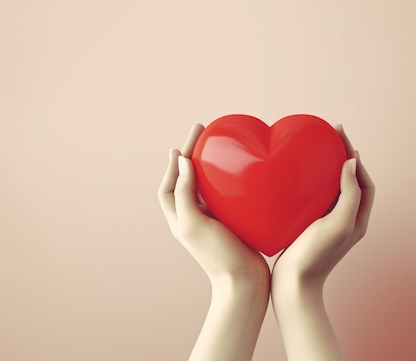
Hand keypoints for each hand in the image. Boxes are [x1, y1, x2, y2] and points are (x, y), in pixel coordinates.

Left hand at [157, 123, 269, 360]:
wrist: (244, 284)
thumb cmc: (218, 256)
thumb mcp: (194, 224)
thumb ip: (185, 194)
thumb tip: (184, 162)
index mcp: (180, 218)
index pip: (170, 183)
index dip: (175, 161)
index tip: (187, 141)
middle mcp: (193, 218)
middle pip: (186, 180)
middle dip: (191, 155)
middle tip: (203, 132)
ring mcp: (212, 221)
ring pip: (205, 186)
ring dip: (208, 166)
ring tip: (217, 147)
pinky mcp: (231, 223)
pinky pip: (224, 196)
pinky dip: (227, 181)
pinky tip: (239, 172)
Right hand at [272, 124, 374, 284]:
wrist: (292, 285)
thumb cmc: (316, 256)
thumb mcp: (339, 224)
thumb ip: (350, 194)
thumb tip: (352, 163)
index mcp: (358, 218)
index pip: (363, 180)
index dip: (355, 157)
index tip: (339, 136)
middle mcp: (346, 219)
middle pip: (350, 181)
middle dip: (342, 156)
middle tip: (329, 135)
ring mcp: (328, 223)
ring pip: (333, 188)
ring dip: (327, 167)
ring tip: (316, 149)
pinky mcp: (310, 225)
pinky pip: (316, 197)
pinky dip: (312, 182)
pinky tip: (297, 176)